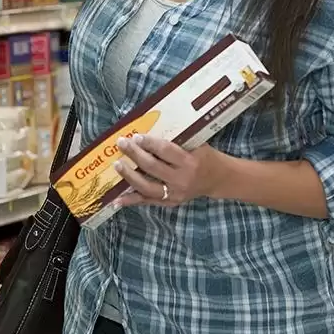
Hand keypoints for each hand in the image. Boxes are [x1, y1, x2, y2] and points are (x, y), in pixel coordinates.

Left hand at [114, 134, 228, 206]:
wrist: (217, 179)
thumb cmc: (205, 156)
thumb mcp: (197, 145)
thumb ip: (176, 141)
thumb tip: (149, 130)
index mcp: (190, 162)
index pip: (166, 152)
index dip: (149, 144)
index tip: (135, 136)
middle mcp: (181, 180)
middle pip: (153, 167)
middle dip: (135, 155)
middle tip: (121, 144)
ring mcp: (174, 194)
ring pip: (147, 187)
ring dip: (129, 176)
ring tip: (117, 165)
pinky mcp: (169, 203)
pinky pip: (147, 201)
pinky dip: (131, 200)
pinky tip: (115, 199)